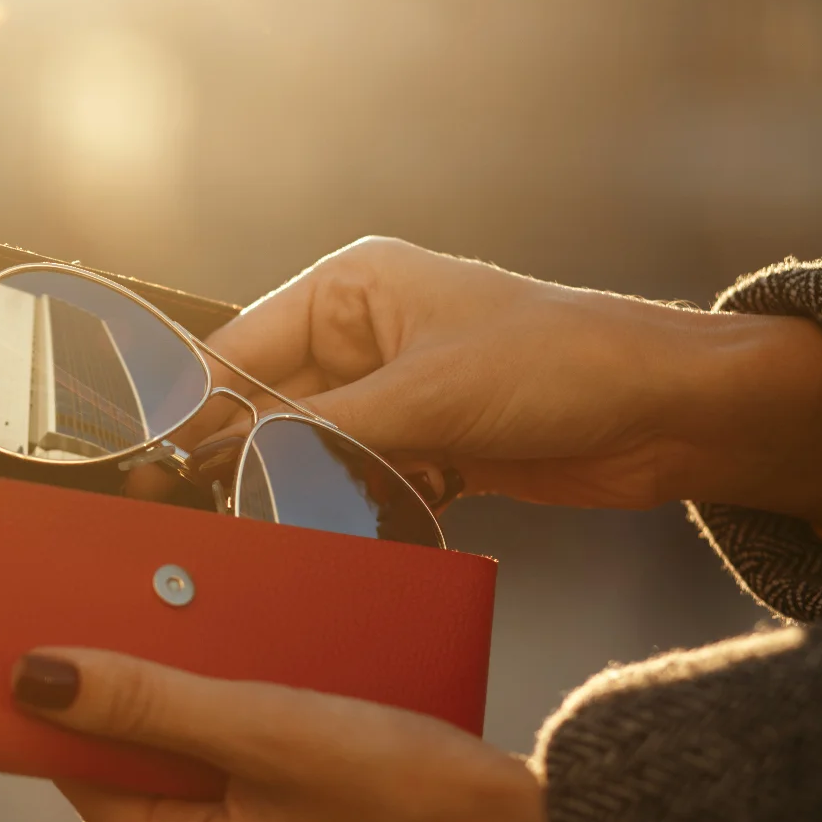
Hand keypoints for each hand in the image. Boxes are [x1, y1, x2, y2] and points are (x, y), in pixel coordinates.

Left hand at [11, 648, 588, 821]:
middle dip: (152, 707)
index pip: (88, 782)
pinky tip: (285, 701)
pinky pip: (256, 795)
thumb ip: (145, 702)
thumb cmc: (413, 796)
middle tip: (170, 636)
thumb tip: (38, 682)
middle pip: (146, 782)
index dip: (75, 709)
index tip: (68, 642)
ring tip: (241, 665)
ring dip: (209, 720)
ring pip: (205, 783)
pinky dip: (256, 746)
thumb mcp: (264, 728)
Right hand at [129, 237, 821, 520]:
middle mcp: (359, 334)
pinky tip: (322, 533)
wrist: (672, 412)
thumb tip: (231, 465)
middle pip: (264, 403)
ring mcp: (389, 391)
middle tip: (187, 510)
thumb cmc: (560, 365)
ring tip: (249, 530)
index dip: (192, 405)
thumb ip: (322, 433)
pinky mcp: (420, 443)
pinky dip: (338, 507)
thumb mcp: (427, 395)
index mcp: (350, 288)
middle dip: (237, 457)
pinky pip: (352, 478)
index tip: (150, 458)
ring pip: (305, 449)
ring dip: (289, 489)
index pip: (239, 348)